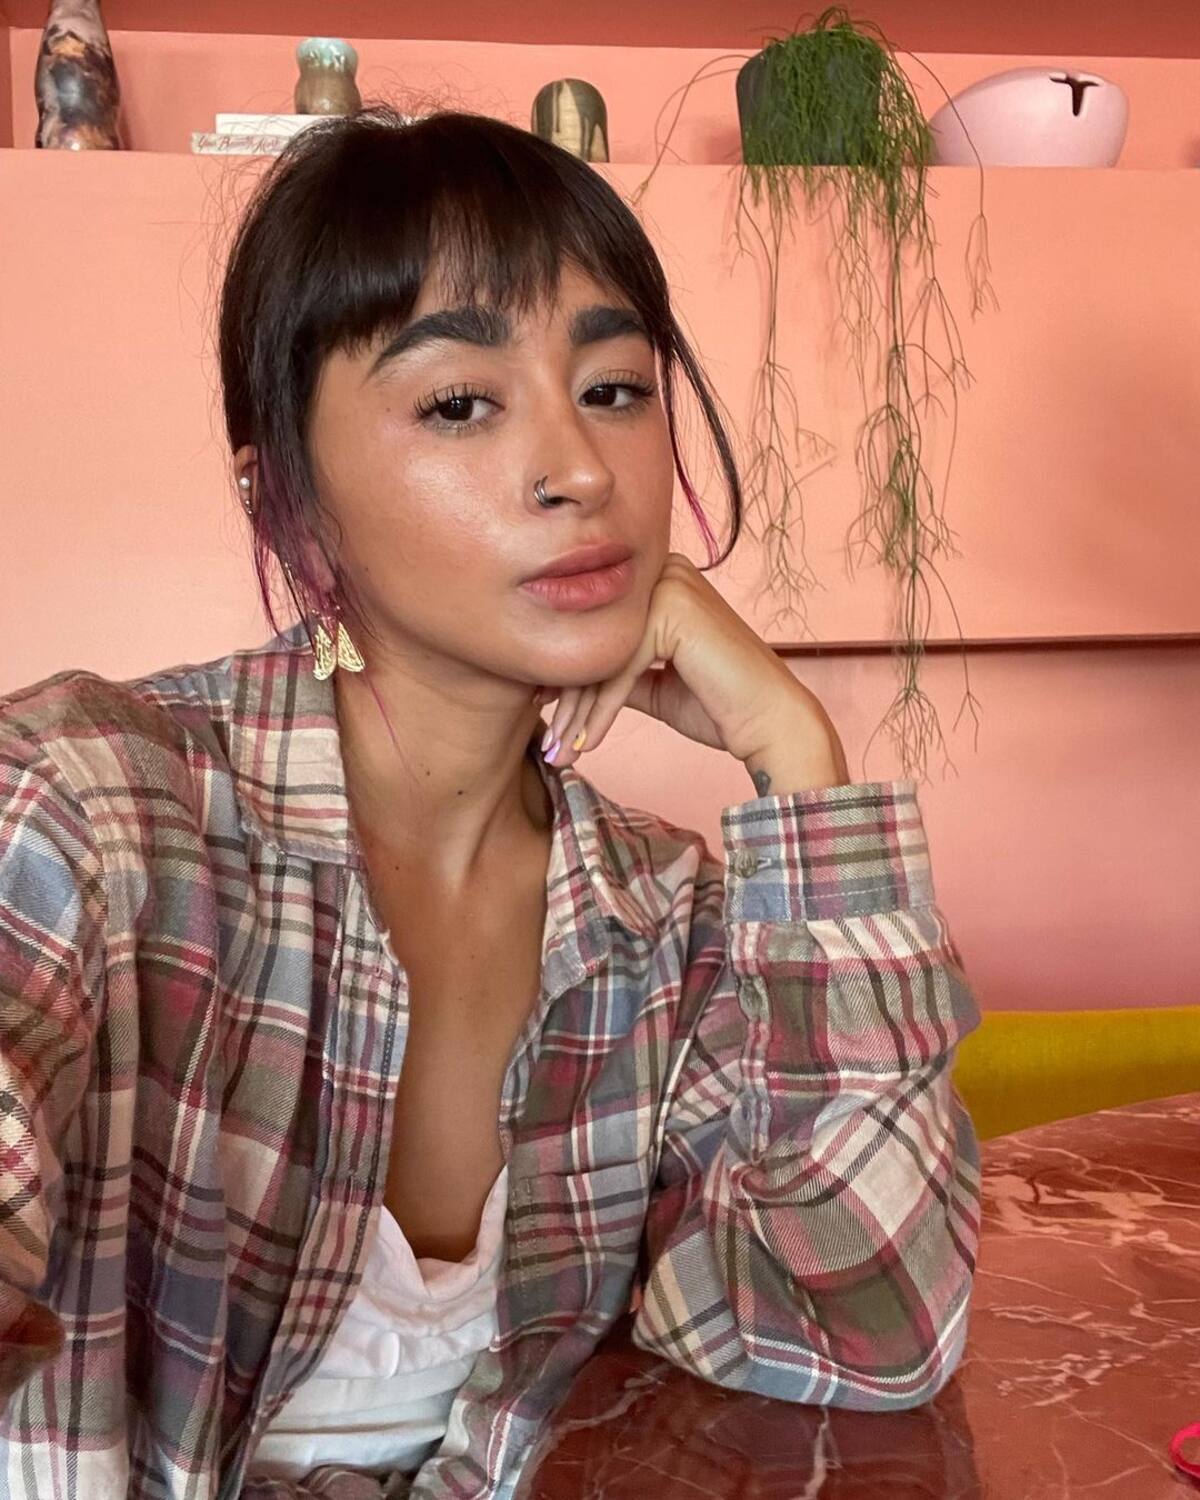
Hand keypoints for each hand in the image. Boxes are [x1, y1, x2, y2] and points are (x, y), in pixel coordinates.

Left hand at [532, 552, 845, 782]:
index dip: (567, 672)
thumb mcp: (654, 685)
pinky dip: (600, 713)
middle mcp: (666, 573)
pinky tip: (586, 746)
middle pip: (595, 640)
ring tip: (560, 752)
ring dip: (578, 712)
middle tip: (547, 739)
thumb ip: (617, 673)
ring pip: (602, 657)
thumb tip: (564, 680)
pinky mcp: (673, 614)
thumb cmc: (721, 706)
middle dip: (567, 696)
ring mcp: (671, 588)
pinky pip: (621, 670)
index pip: (599, 628)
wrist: (771, 723)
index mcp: (662, 581)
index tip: (542, 708)